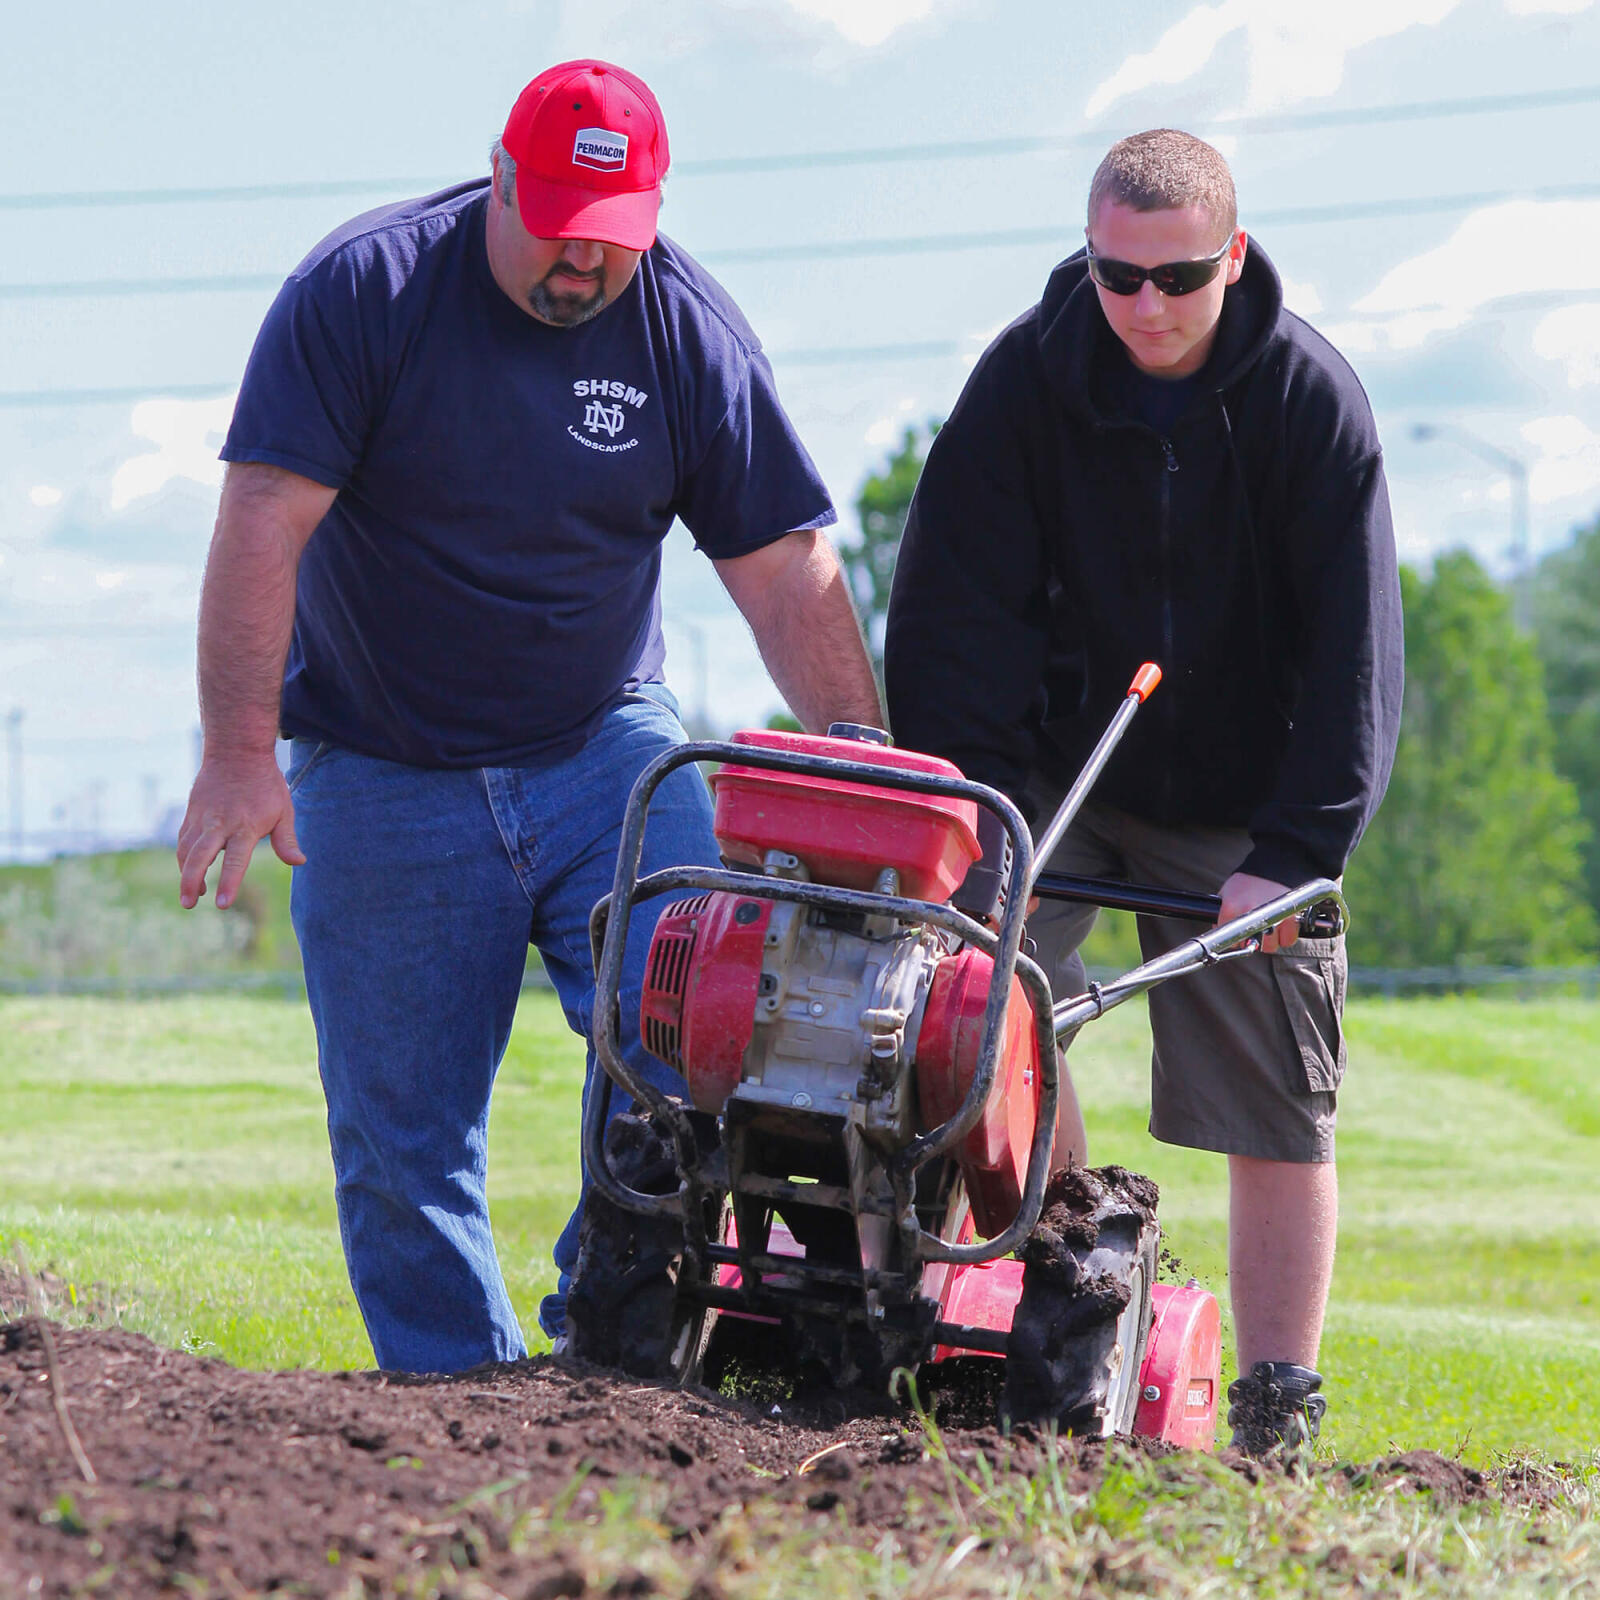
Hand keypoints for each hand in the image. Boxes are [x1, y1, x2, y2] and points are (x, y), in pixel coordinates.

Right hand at [177, 752, 305, 909]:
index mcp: (245, 826)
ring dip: (185, 874)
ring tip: (190, 896)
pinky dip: (184, 858)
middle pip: (199, 856)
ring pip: (186, 850)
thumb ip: (286, 840)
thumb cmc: (266, 784)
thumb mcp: (284, 810)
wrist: (237, 753)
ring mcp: (202, 818)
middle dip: (191, 881)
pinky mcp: (191, 813)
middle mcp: (219, 823)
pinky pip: (183, 840)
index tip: (222, 904)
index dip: (229, 882)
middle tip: (189, 904)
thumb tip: (299, 862)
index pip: (236, 859)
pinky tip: (190, 870)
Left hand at [1216, 870, 1298, 952]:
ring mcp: (1271, 916)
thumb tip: (1220, 936)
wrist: (1271, 867)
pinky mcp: (1290, 917)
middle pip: (1251, 946)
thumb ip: (1221, 915)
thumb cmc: (1246, 884)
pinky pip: (1288, 940)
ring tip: (1269, 926)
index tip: (1239, 935)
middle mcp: (1249, 912)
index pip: (1230, 940)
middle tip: (1256, 929)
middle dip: (1253, 941)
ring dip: (1270, 940)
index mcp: (1230, 907)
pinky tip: (1281, 925)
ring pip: (1270, 946)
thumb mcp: (1226, 895)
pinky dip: (1286, 936)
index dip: (1235, 940)